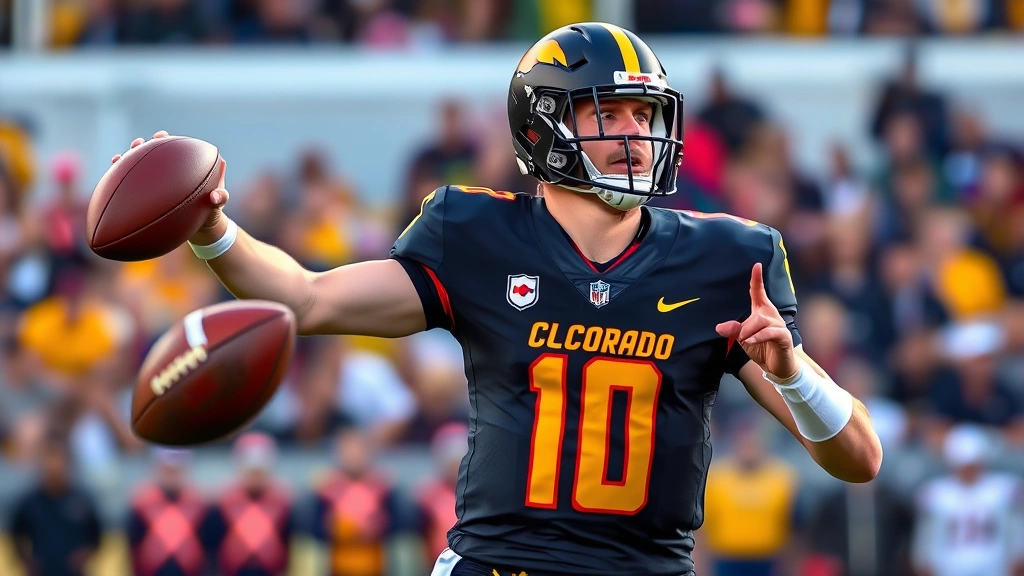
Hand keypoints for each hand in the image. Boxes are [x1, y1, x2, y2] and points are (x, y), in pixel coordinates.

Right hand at [112, 130, 229, 244]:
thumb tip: (214, 196)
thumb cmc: (211, 214)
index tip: (160, 137)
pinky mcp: (151, 192)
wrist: (201, 228)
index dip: (166, 140)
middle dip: (146, 146)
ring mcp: (161, 181)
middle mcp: (174, 170)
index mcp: (191, 167)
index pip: (177, 148)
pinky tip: (114, 174)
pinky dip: (124, 178)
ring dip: (131, 159)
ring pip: (143, 166)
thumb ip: (220, 199)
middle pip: (158, 153)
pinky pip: (135, 184)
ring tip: (120, 157)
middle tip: (139, 144)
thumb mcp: (218, 207)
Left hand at [715, 262, 797, 379]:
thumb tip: (719, 327)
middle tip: (740, 337)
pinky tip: (752, 341)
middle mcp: (771, 315)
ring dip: (750, 332)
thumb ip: (733, 330)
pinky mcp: (784, 337)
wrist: (776, 366)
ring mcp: (779, 326)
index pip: (758, 292)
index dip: (757, 279)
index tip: (756, 265)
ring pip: (762, 322)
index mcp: (761, 311)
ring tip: (746, 340)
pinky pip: (771, 332)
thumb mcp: (743, 338)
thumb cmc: (761, 347)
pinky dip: (759, 336)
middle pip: (757, 314)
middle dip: (745, 326)